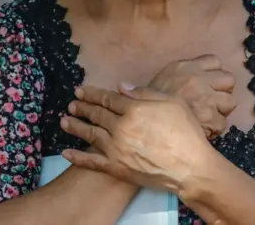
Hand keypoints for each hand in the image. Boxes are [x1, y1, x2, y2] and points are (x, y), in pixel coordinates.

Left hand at [60, 84, 214, 193]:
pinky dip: (78, 157)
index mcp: (134, 109)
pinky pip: (92, 162)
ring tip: (64, 121)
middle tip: (72, 103)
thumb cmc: (187, 132)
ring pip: (90, 135)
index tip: (81, 90)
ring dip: (76, 126)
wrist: (191, 167)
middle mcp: (121, 127)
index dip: (93, 94)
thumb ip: (145, 93)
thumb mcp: (172, 103)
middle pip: (97, 114)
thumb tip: (122, 86)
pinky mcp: (117, 168)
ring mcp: (117, 149)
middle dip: (83, 107)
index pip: (108, 98)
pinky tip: (66, 152)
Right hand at [148, 55, 236, 139]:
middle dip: (223, 91)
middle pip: (228, 80)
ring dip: (222, 110)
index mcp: (186, 67)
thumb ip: (178, 77)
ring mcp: (206, 98)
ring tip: (211, 116)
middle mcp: (199, 79)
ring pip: (230, 101)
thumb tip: (188, 77)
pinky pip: (222, 123)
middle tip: (213, 100)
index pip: (214, 61)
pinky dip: (215, 128)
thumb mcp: (161, 81)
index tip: (209, 83)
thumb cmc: (149, 102)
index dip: (214, 73)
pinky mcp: (209, 117)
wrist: (144, 119)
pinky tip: (205, 130)